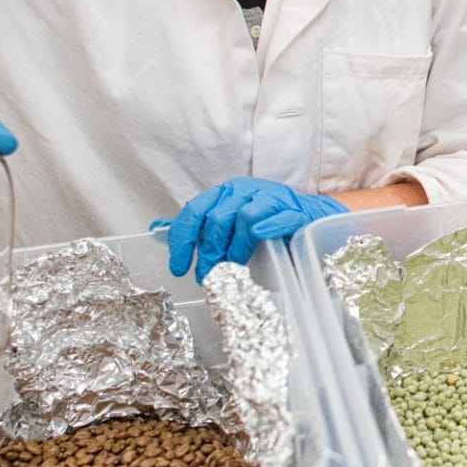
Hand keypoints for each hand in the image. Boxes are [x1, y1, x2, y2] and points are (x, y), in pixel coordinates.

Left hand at [154, 177, 347, 280]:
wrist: (310, 217)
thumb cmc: (265, 223)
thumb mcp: (228, 223)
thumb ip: (198, 227)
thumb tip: (157, 229)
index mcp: (225, 192)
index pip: (195, 211)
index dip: (182, 240)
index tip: (179, 267)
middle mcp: (245, 190)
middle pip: (217, 218)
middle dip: (210, 252)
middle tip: (209, 276)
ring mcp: (271, 197)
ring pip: (244, 217)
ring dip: (236, 247)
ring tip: (234, 267)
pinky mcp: (295, 210)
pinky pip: (279, 217)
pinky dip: (267, 228)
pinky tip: (260, 238)